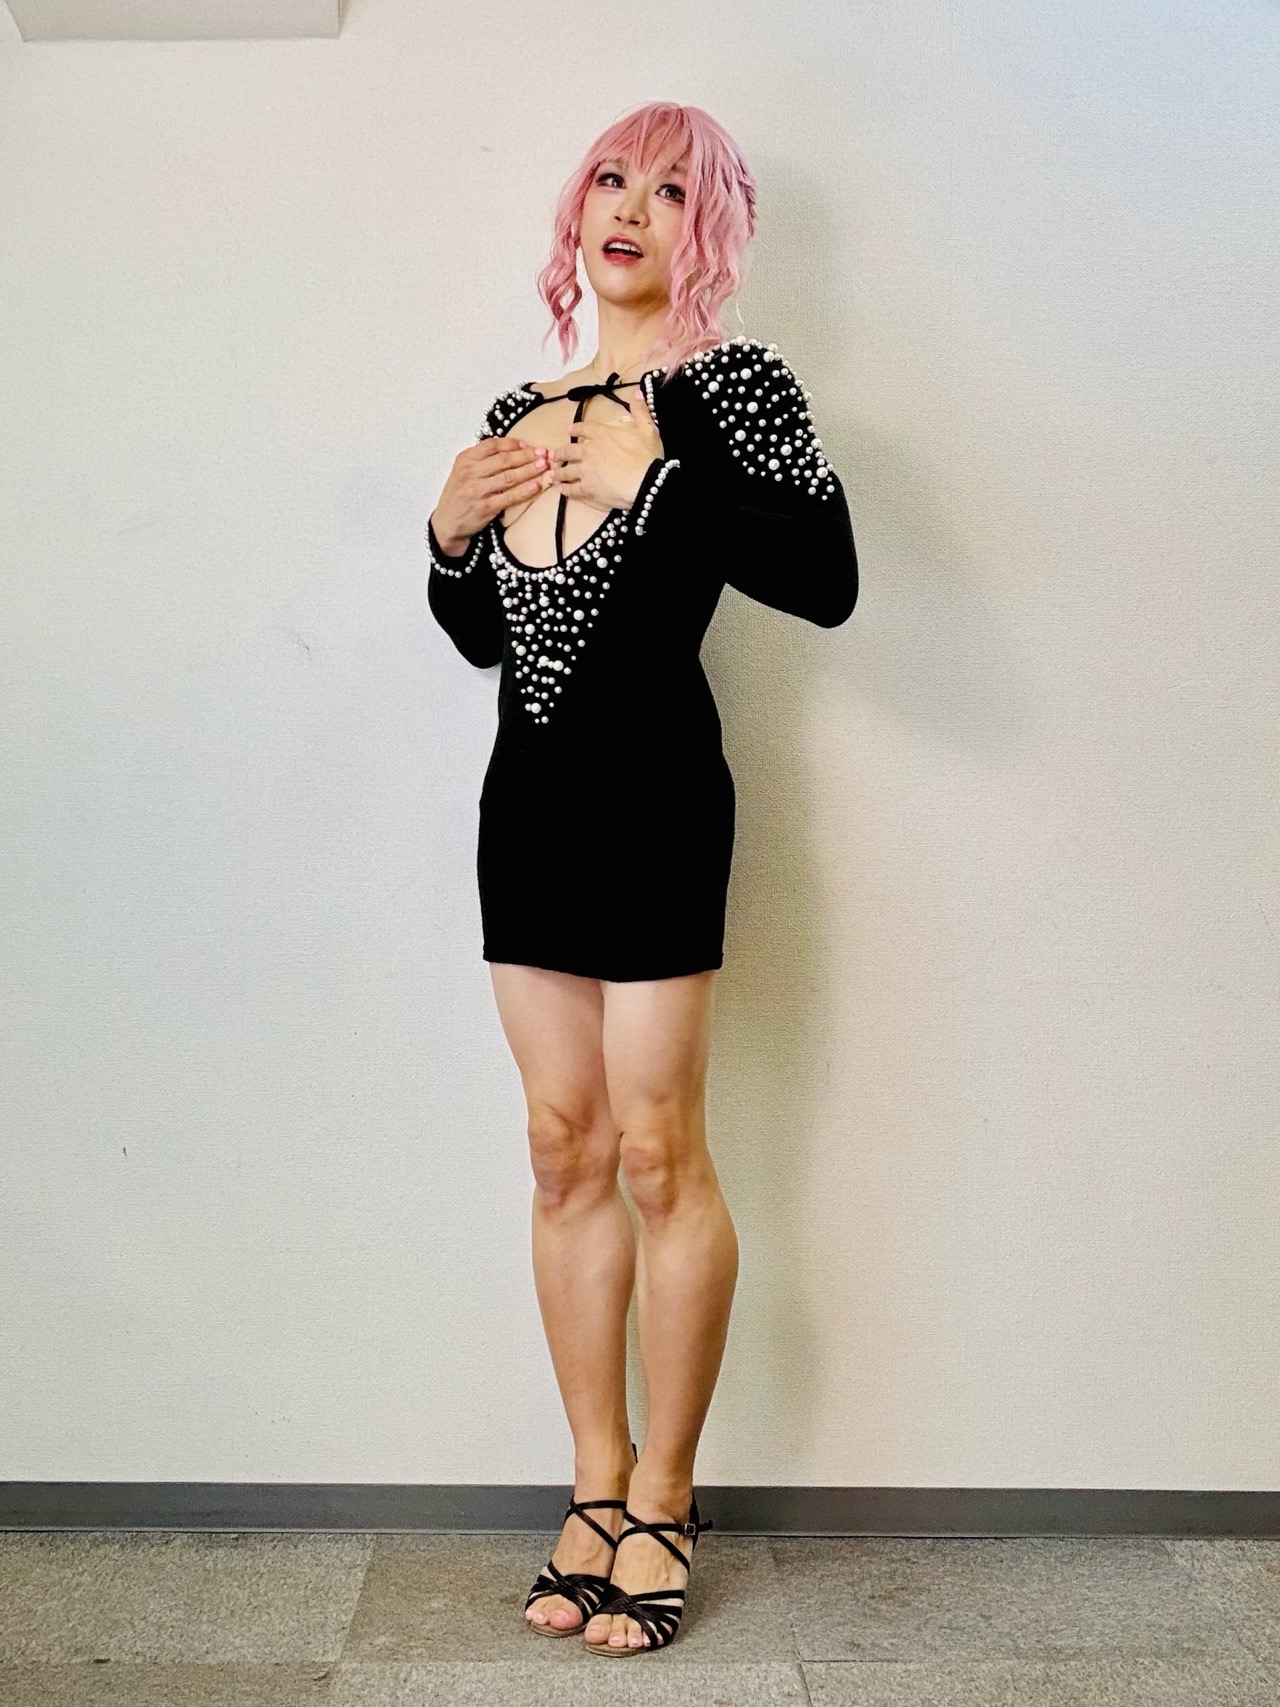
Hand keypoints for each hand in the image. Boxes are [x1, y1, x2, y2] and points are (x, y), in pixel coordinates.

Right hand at [430, 437, 553, 554]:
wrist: (447, 523)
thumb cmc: (458, 496)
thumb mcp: (462, 471)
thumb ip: (480, 458)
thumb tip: (507, 446)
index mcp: (465, 460)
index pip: (492, 445)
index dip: (512, 444)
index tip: (527, 444)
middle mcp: (470, 473)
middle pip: (504, 460)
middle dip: (526, 455)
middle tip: (542, 453)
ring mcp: (478, 490)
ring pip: (509, 477)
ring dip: (529, 470)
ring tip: (544, 466)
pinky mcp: (485, 507)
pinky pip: (510, 497)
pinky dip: (525, 491)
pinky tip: (537, 486)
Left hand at [550, 389, 664, 512]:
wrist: (645, 481)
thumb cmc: (646, 456)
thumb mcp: (647, 429)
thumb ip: (640, 411)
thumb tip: (637, 393)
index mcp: (602, 434)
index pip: (585, 428)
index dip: (576, 428)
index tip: (569, 429)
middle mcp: (590, 450)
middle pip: (569, 450)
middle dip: (560, 453)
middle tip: (553, 455)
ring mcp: (586, 470)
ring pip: (567, 471)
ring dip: (559, 473)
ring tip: (553, 475)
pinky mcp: (587, 489)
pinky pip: (572, 489)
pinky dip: (565, 490)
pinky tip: (561, 490)